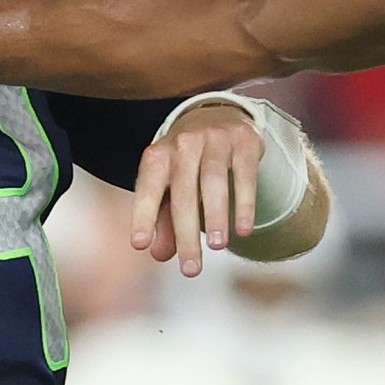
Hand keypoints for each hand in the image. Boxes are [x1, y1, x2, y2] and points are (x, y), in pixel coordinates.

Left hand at [130, 103, 263, 275]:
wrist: (219, 114)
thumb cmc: (188, 161)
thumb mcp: (170, 185)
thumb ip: (163, 219)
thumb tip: (158, 254)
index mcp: (159, 156)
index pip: (148, 186)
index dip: (143, 215)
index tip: (139, 244)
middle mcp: (184, 143)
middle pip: (183, 192)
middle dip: (186, 233)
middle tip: (191, 269)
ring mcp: (215, 139)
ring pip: (213, 180)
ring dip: (215, 215)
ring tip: (217, 246)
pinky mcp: (244, 140)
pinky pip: (245, 173)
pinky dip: (244, 203)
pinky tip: (244, 229)